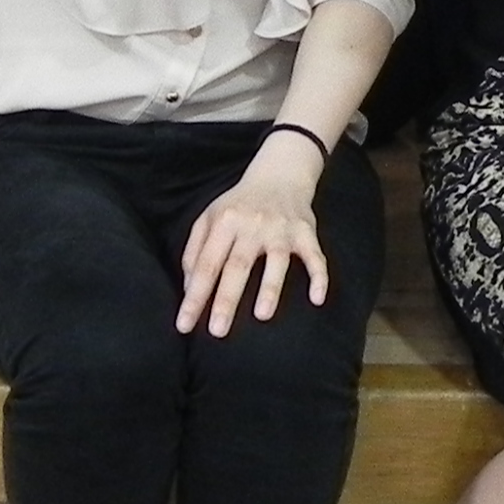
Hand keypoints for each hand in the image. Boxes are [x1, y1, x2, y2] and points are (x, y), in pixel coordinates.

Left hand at [179, 132, 331, 333]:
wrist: (279, 172)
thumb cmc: (239, 204)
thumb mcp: (210, 218)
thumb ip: (194, 251)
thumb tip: (189, 288)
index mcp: (224, 222)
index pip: (206, 264)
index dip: (195, 296)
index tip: (184, 325)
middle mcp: (252, 224)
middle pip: (237, 265)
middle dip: (227, 299)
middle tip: (217, 331)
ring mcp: (281, 228)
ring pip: (276, 261)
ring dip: (270, 288)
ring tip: (262, 315)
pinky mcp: (305, 232)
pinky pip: (315, 255)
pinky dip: (319, 276)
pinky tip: (317, 298)